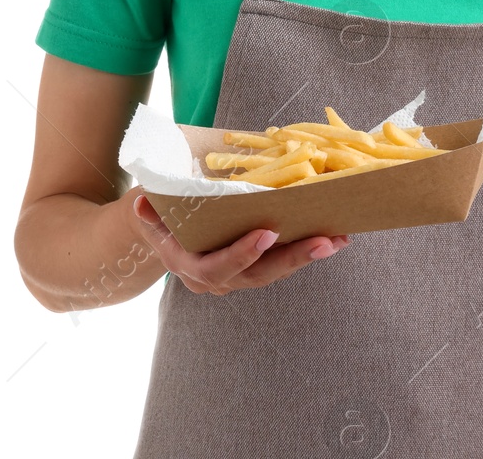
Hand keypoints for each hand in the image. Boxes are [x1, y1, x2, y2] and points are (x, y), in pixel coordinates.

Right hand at [130, 191, 350, 295]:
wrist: (160, 234)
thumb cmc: (158, 215)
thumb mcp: (150, 211)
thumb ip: (150, 212)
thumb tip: (144, 202)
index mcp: (187, 265)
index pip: (215, 268)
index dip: (241, 254)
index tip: (267, 233)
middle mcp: (212, 280)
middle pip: (256, 276)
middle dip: (291, 259)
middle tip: (324, 241)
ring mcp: (234, 278)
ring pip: (273, 273)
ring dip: (307, 256)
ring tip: (338, 238)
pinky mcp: (252, 270)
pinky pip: (279, 265)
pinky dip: (305, 251)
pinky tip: (333, 238)